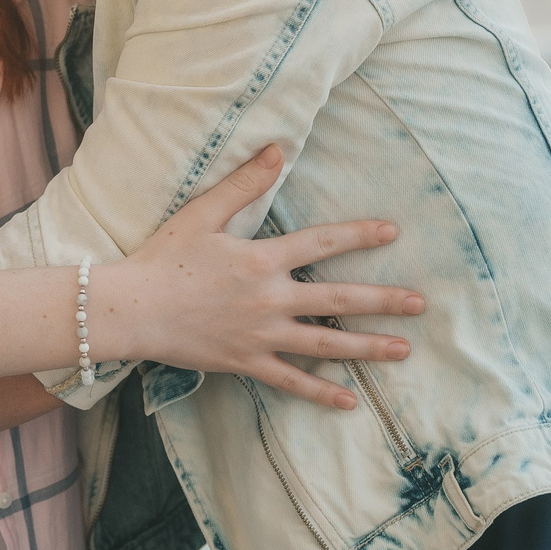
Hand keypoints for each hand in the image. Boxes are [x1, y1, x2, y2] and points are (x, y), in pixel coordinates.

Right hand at [108, 146, 424, 411]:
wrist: (131, 310)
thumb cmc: (162, 258)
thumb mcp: (201, 214)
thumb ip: (243, 183)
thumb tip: (278, 149)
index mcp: (261, 260)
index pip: (320, 243)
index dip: (357, 236)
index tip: (392, 233)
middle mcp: (269, 299)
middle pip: (337, 299)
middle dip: (382, 301)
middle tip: (419, 304)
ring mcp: (260, 336)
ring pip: (324, 343)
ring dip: (366, 347)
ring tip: (402, 350)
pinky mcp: (245, 363)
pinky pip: (290, 382)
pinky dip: (320, 393)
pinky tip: (350, 400)